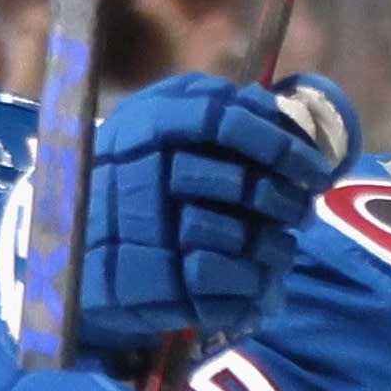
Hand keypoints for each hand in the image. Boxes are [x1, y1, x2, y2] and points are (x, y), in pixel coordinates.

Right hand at [73, 69, 354, 368]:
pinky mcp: (150, 285)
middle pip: (239, 183)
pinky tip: (262, 280)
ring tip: (281, 247)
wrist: (76, 254)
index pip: (222, 120)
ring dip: (275, 246)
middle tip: (302, 211)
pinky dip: (254, 283)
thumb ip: (206, 107)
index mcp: (144, 126)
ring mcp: (144, 233)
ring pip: (237, 236)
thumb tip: (276, 106)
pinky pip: (222, 284)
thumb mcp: (154, 126)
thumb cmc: (132, 181)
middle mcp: (141, 176)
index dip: (277, 141)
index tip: (313, 166)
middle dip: (285, 200)